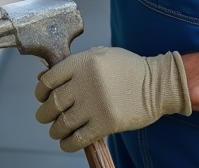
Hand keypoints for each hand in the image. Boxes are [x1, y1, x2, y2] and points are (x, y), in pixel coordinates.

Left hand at [34, 47, 190, 151]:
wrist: (157, 85)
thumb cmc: (128, 69)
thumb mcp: (100, 55)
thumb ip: (73, 65)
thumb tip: (43, 79)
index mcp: (83, 63)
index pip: (49, 80)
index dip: (40, 91)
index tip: (42, 97)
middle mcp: (86, 83)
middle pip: (53, 103)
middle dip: (45, 113)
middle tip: (45, 116)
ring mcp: (96, 104)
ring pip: (63, 123)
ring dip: (55, 130)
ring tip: (56, 130)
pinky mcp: (106, 123)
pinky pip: (78, 139)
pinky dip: (68, 144)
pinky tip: (67, 142)